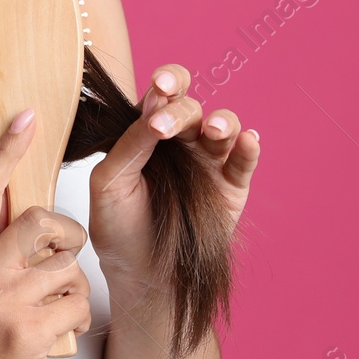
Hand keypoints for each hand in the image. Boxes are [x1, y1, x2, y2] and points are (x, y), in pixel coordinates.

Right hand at [0, 110, 92, 358]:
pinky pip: (76, 304)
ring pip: (68, 268)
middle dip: (67, 237)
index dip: (8, 151)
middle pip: (39, 219)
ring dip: (74, 293)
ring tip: (55, 316)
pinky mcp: (24, 331)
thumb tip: (32, 213)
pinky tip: (60, 337)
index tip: (28, 117)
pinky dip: (77, 322)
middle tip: (63, 262)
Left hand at [87, 64, 259, 284]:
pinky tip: (248, 141)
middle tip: (163, 128)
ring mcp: (208, 162)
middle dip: (180, 111)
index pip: (161, 95)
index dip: (165, 84)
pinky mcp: (232, 186)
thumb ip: (130, 143)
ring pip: (224, 126)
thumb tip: (152, 105)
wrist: (141, 274)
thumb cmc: (119, 227)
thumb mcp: (109, 182)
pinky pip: (244, 161)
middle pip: (191, 108)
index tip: (158, 88)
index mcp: (148, 132)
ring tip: (213, 130)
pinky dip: (248, 147)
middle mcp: (181, 141)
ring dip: (221, 122)